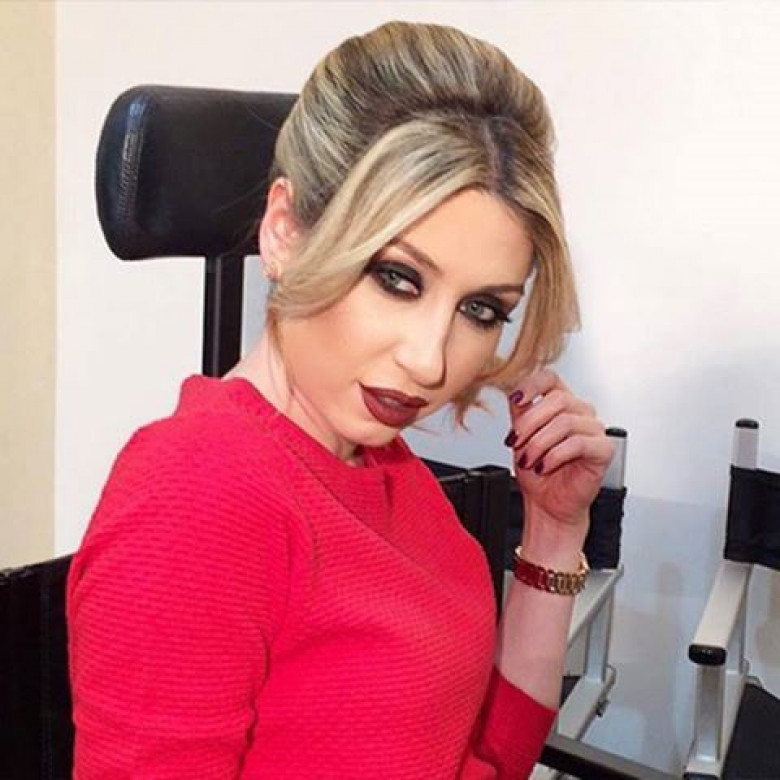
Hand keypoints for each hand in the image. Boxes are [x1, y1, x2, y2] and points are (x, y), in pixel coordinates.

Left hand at [505, 369, 613, 531]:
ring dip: (539, 443)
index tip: (516, 400)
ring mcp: (594, 429)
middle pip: (558, 399)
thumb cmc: (538, 471)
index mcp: (561, 403)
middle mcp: (580, 412)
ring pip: (565, 422)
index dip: (532, 384)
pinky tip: (544, 466)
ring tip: (529, 460)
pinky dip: (554, 456)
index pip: (551, 377)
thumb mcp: (520, 436)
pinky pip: (578, 444)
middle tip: (515, 443)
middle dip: (530, 423)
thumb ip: (519, 412)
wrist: (548, 503)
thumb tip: (511, 390)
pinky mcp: (603, 450)